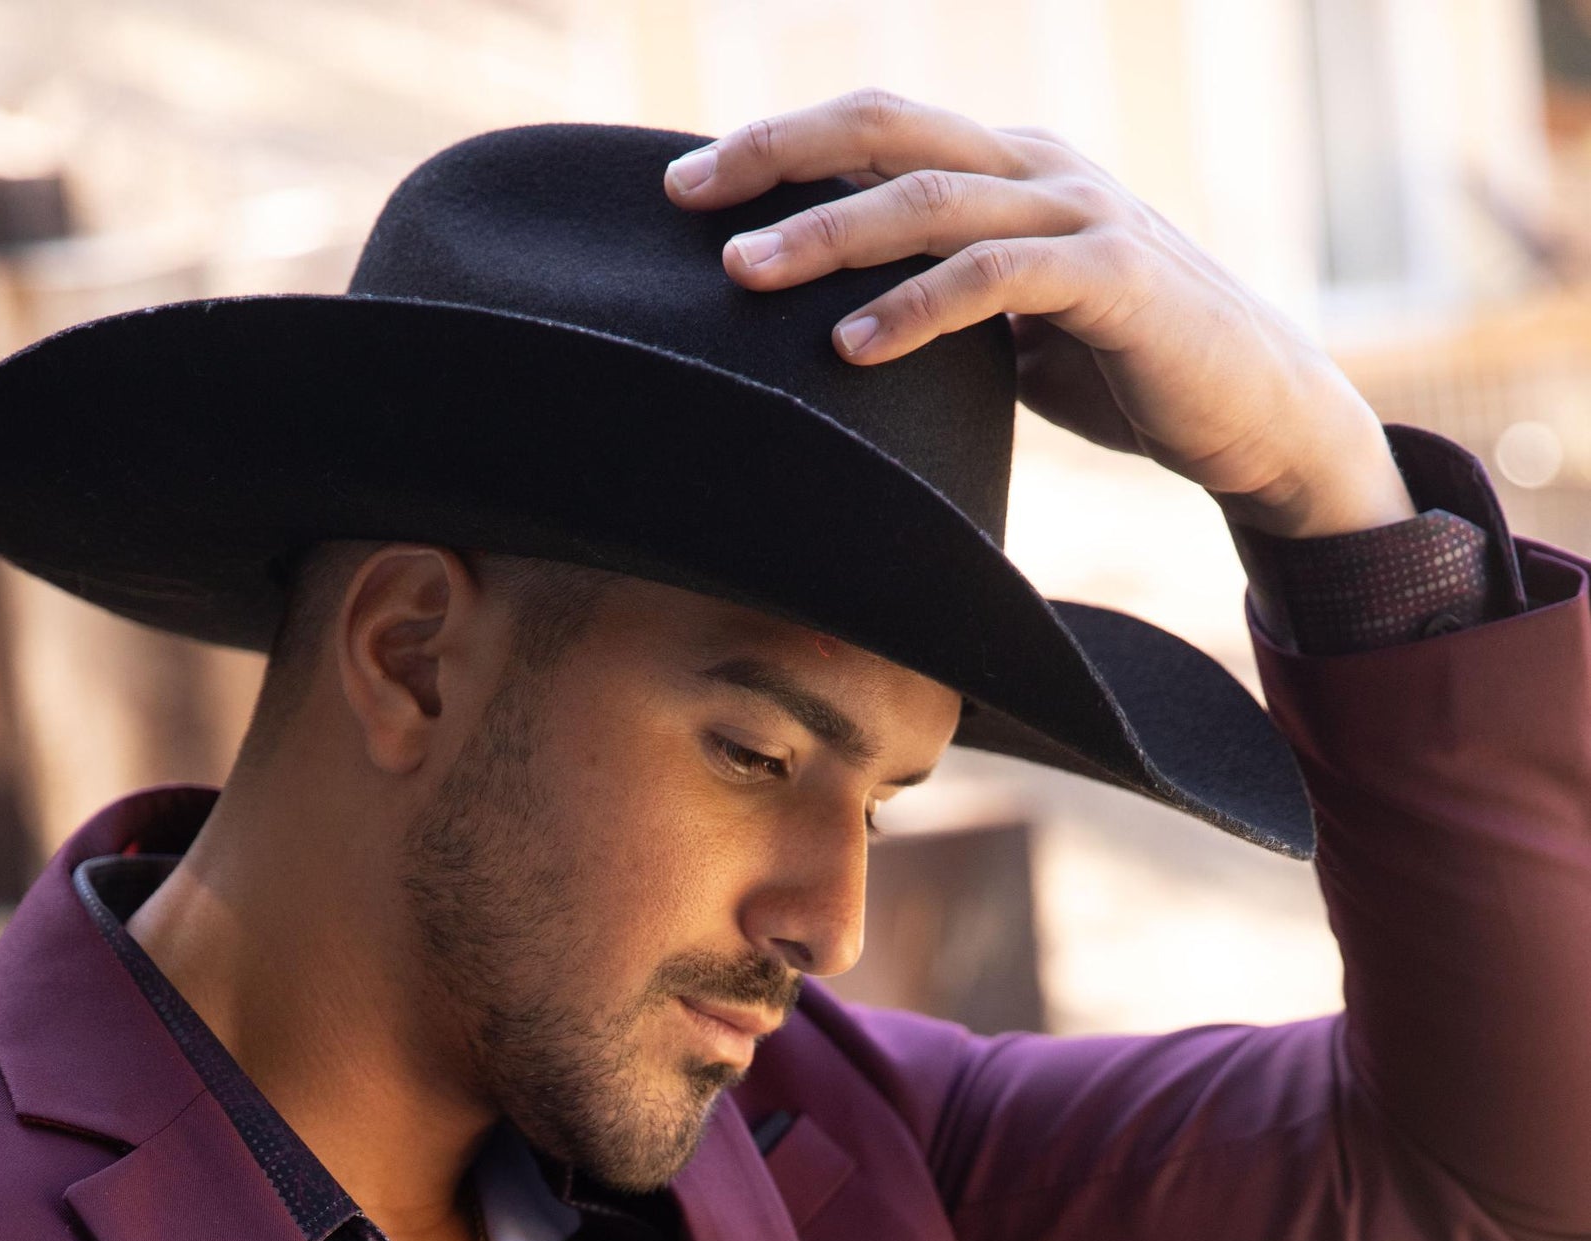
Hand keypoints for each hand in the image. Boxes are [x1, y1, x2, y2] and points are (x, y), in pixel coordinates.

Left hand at [665, 92, 1412, 538]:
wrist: (1253, 413)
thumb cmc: (1123, 372)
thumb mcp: (1010, 331)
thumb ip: (939, 306)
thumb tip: (828, 337)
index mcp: (1006, 169)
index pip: (875, 131)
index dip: (779, 146)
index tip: (684, 186)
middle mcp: (1037, 168)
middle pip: (887, 129)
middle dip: (777, 156)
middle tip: (685, 198)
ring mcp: (1078, 212)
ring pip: (930, 197)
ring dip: (827, 235)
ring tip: (743, 273)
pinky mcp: (1113, 275)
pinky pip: (995, 278)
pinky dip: (915, 308)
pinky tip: (850, 344)